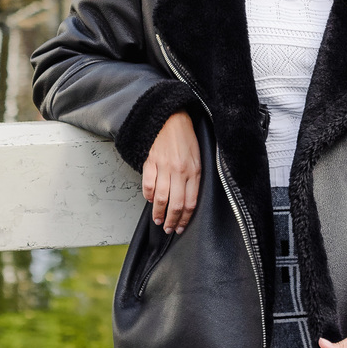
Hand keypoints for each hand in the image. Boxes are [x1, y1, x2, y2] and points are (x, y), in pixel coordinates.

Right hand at [142, 112, 200, 232]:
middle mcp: (179, 171)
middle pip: (175, 204)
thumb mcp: (199, 157)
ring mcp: (163, 167)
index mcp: (194, 171)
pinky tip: (149, 200)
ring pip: (160, 198)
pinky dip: (147, 195)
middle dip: (171, 221)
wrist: (172, 118)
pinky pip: (147, 184)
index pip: (190, 202)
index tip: (181, 227)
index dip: (185, 219)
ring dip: (158, 212)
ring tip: (157, 220)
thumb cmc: (186, 138)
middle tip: (168, 229)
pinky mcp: (151, 162)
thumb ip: (195, 177)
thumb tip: (190, 198)